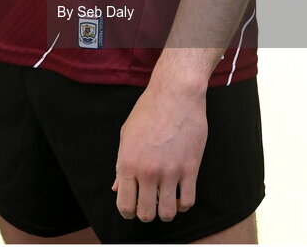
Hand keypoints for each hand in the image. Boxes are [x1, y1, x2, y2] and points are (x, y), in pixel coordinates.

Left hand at [111, 82, 207, 222]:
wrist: (175, 93)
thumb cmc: (149, 109)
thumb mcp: (127, 134)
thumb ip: (120, 163)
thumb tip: (116, 187)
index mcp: (128, 163)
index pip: (124, 205)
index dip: (128, 212)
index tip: (133, 208)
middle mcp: (147, 171)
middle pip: (146, 214)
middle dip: (146, 213)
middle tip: (150, 203)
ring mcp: (170, 171)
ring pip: (168, 213)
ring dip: (166, 211)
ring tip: (166, 201)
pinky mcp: (190, 168)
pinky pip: (188, 201)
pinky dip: (183, 204)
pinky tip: (180, 194)